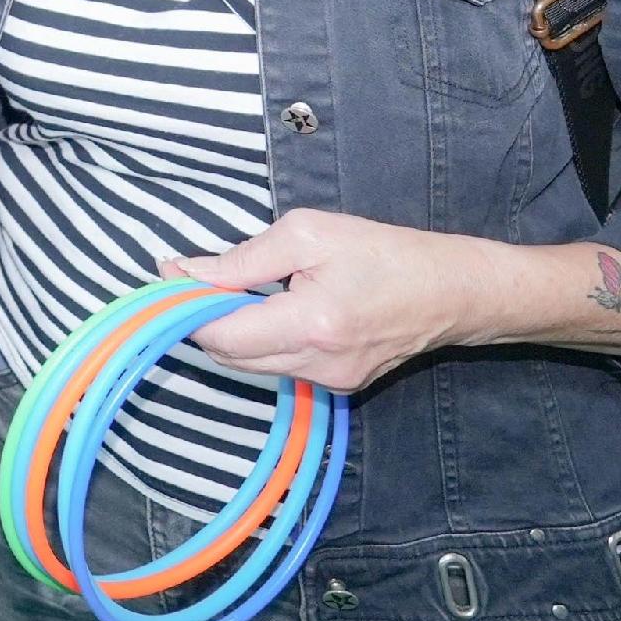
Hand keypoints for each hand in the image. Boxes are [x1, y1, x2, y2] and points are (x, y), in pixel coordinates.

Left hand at [167, 210, 519, 392]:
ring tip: (229, 291)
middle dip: (202, 321)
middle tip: (192, 280)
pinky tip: (266, 310)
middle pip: (229, 356)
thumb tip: (186, 271)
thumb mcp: (310, 234)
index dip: (186, 308)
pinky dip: (260, 341)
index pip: (222, 334)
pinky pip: (279, 367)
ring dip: (230, 332)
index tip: (167, 275)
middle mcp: (317, 365)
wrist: (453, 291)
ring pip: (251, 366)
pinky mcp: (339, 386)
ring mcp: (330, 382)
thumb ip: (244, 258)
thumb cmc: (385, 252)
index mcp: (311, 324)